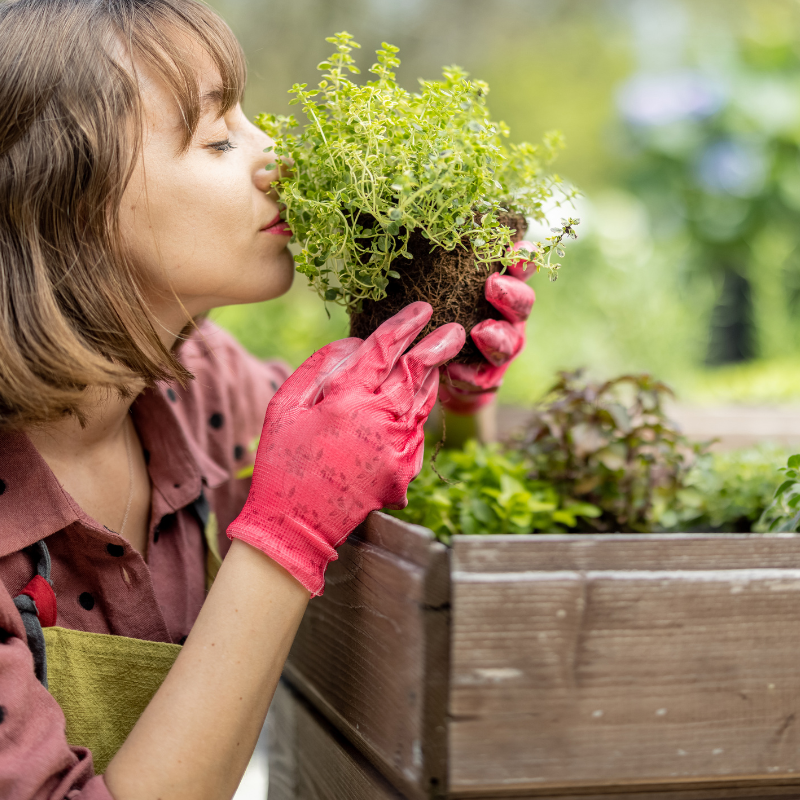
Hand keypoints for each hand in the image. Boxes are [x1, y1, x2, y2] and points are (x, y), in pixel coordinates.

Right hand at [227, 302, 465, 594]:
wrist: (296, 524)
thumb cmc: (283, 460)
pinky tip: (414, 404)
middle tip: (454, 329)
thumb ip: (319, 367)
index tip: (422, 308)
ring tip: (438, 360)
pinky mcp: (404, 470)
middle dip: (438, 345)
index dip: (405, 324)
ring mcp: (397, 446)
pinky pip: (417, 431)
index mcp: (347, 397)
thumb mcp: (286, 406)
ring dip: (432, 377)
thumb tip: (353, 343)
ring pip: (423, 400)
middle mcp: (379, 418)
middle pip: (418, 371)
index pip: (385, 348)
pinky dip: (417, 413)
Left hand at [439, 241, 536, 414]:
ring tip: (480, 332)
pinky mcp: (487, 378)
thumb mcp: (443, 289)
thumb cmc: (442, 317)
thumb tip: (422, 234)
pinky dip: (468, 373)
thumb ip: (446, 270)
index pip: (521, 269)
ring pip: (508, 343)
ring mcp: (502, 349)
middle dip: (510, 294)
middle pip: (523, 304)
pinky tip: (455, 370)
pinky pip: (482, 378)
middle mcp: (509, 318)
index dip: (524, 259)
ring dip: (496, 337)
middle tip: (492, 286)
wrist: (439, 368)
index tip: (517, 249)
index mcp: (503, 290)